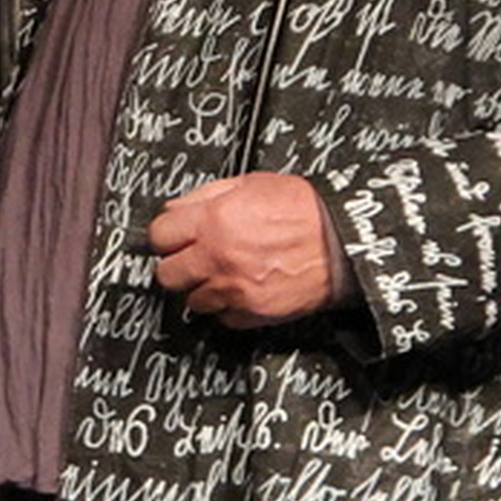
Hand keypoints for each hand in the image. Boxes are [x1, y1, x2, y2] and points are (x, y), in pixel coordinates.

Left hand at [145, 171, 343, 326]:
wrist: (342, 243)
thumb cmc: (304, 211)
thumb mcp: (250, 183)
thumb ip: (205, 196)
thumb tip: (175, 209)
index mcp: (214, 221)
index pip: (158, 236)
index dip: (165, 235)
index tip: (172, 237)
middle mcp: (218, 258)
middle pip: (166, 275)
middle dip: (177, 265)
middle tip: (193, 258)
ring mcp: (234, 289)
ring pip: (192, 301)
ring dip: (202, 288)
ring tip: (223, 274)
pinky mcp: (252, 313)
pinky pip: (222, 317)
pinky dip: (227, 306)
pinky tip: (241, 288)